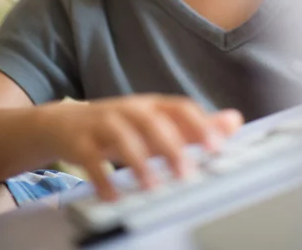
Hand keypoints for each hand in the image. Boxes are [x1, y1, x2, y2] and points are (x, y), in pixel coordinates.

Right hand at [38, 95, 242, 200]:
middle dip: (170, 146)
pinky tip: (113, 195)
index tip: (216, 147)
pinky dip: (102, 176)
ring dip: (138, 161)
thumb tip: (235, 121)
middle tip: (186, 173)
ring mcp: (103, 123)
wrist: (66, 122)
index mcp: (152, 105)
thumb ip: (195, 125)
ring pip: (121, 135)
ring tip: (152, 187)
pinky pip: (90, 156)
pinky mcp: (80, 141)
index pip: (179, 108)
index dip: (198, 125)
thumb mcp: (157, 123)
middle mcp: (129, 110)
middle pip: (152, 120)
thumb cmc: (121, 125)